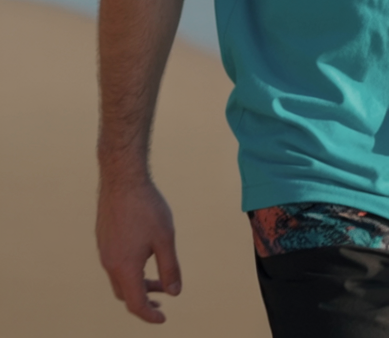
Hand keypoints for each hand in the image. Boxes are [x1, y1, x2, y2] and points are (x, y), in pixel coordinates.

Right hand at [96, 177, 181, 322]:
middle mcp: (110, 263)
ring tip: (157, 276)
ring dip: (138, 282)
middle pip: (125, 293)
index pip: (136, 303)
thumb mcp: (165, 239)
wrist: (122, 178)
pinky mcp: (103, 237)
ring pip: (119, 278)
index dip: (150, 315)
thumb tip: (175, 292)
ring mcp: (104, 250)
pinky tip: (144, 253)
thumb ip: (170, 268)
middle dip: (144, 299)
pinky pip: (115, 262)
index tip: (164, 318)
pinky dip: (130, 268)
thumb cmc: (146, 207)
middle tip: (162, 298)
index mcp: (125, 268)